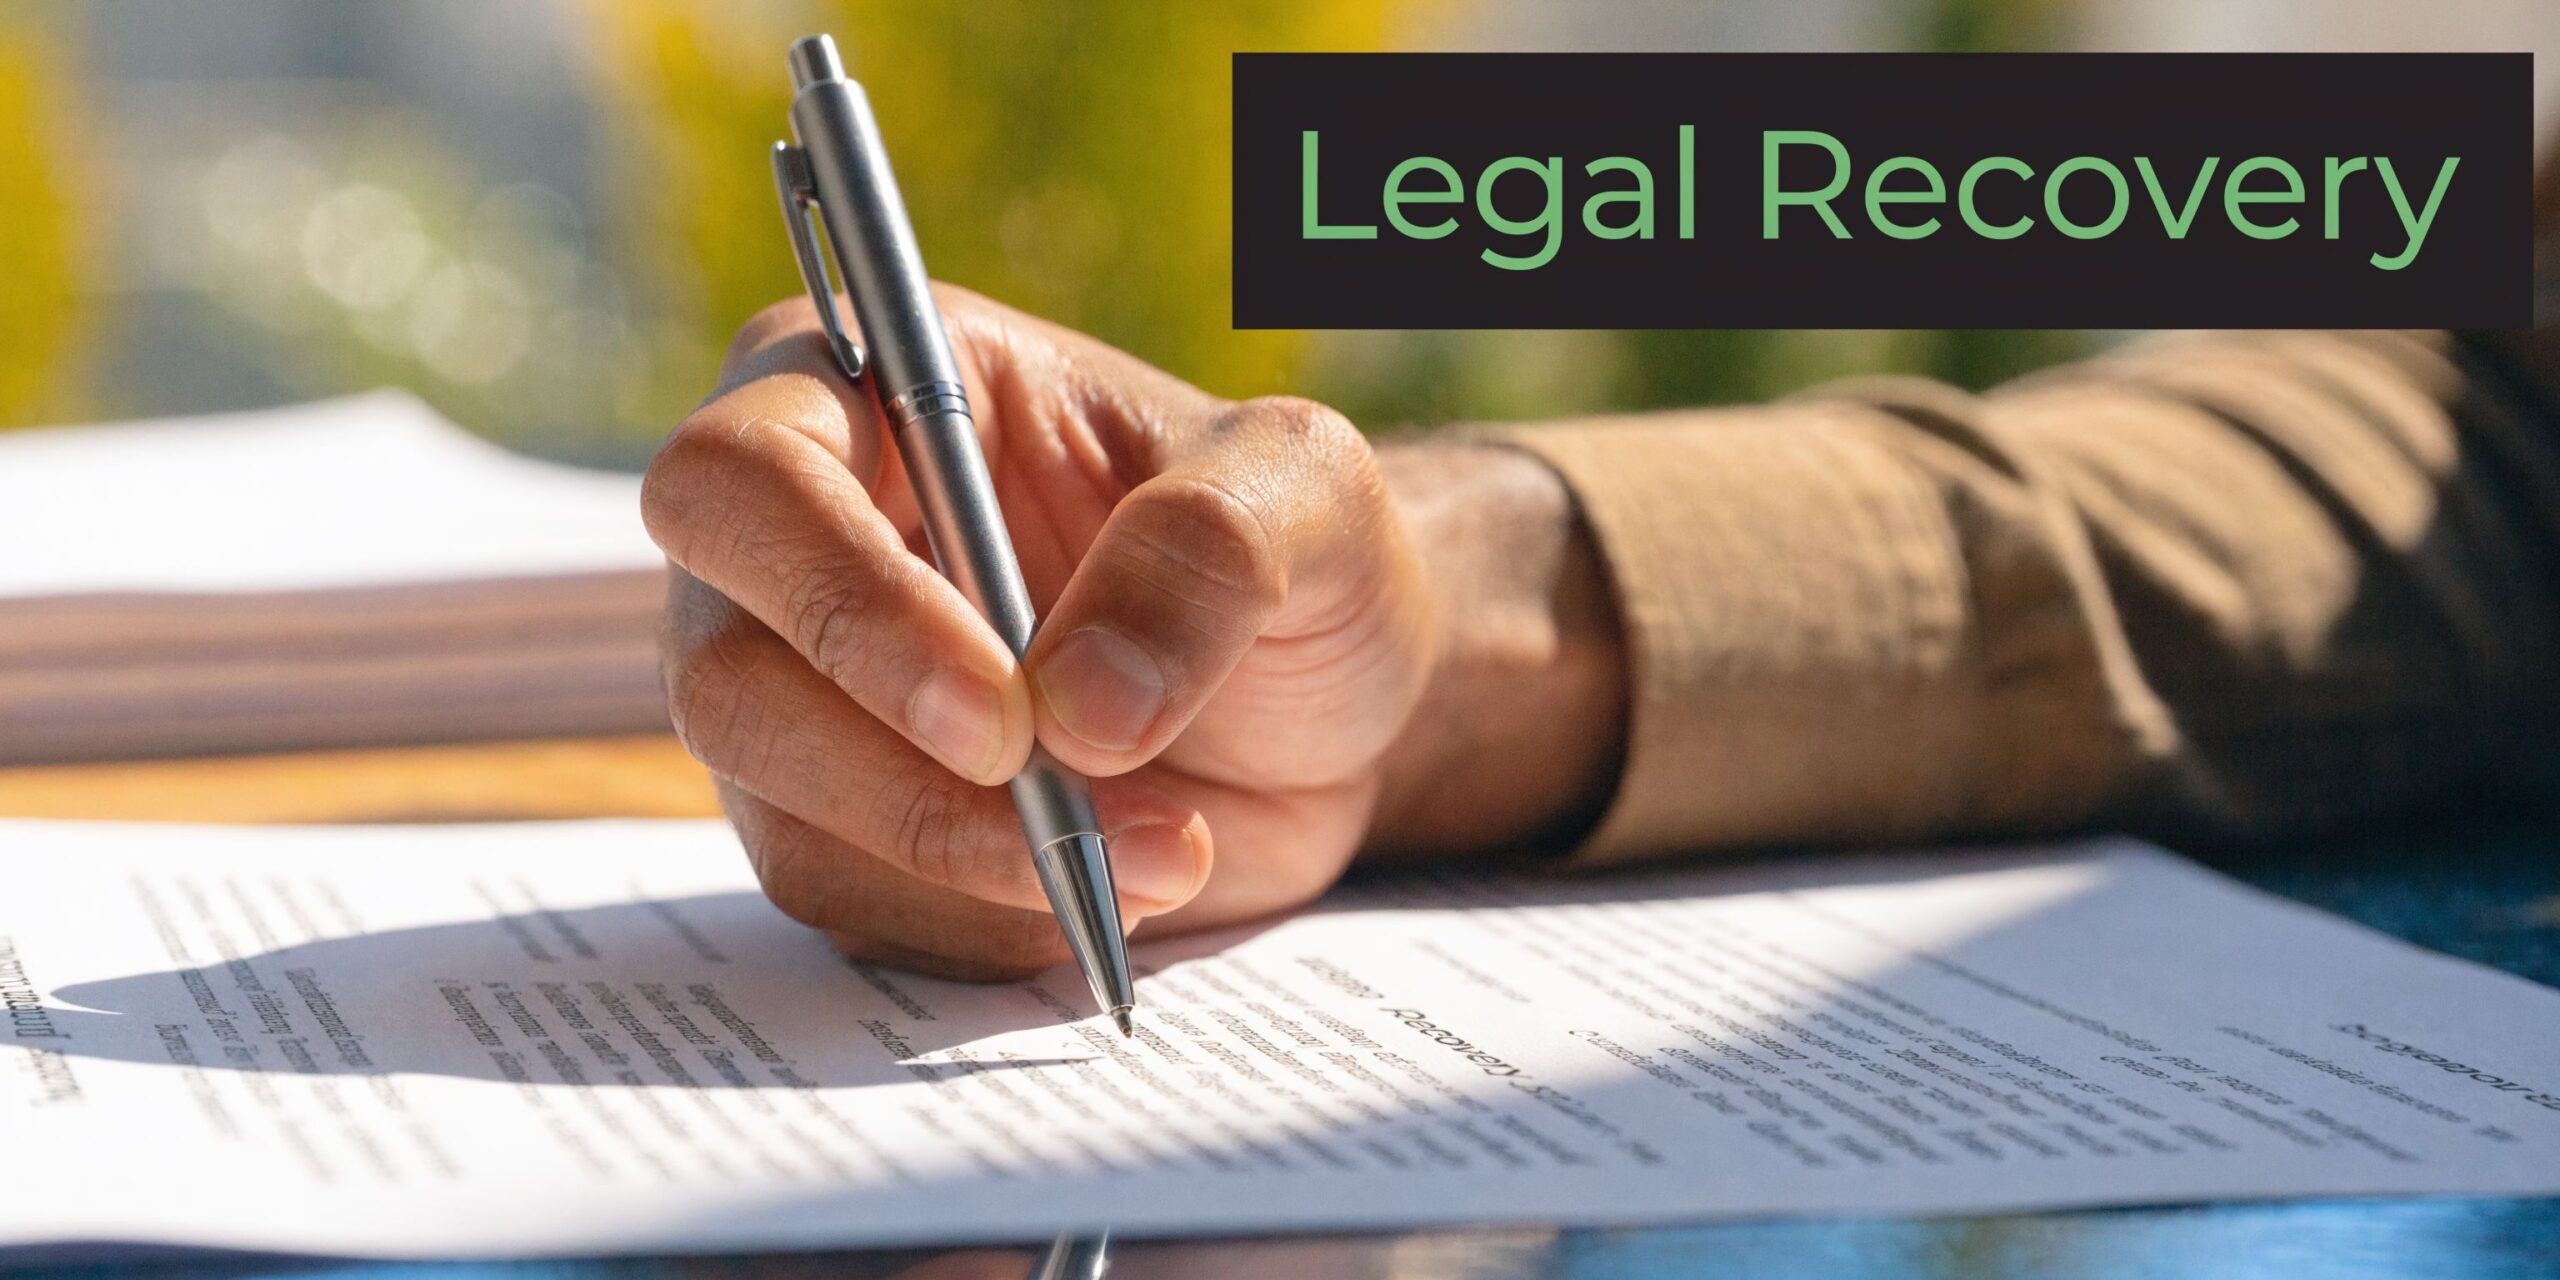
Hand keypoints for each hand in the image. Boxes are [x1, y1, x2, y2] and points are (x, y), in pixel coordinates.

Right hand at [643, 286, 1440, 977]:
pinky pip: (856, 905)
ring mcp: (802, 692)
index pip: (744, 480)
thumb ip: (1209, 549)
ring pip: (787, 814)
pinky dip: (987, 920)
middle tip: (1070, 814)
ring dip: (971, 862)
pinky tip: (1108, 886)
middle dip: (895, 774)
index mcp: (871, 391)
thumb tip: (1078, 703)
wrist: (1323, 697)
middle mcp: (796, 540)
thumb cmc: (1294, 546)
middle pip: (724, 674)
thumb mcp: (1309, 493)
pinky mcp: (844, 821)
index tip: (1000, 714)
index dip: (842, 602)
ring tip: (1166, 852)